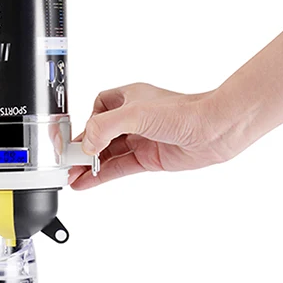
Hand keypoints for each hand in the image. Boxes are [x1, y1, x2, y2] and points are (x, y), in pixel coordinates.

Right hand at [68, 83, 231, 189]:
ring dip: (89, 167)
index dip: (85, 125)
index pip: (96, 110)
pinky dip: (101, 176)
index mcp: (128, 98)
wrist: (215, 130)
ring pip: (107, 154)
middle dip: (82, 151)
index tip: (73, 140)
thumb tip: (87, 146)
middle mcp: (133, 118)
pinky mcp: (148, 158)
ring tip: (72, 178)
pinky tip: (87, 183)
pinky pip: (118, 167)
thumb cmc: (183, 112)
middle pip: (99, 136)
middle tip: (67, 165)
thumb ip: (104, 127)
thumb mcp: (135, 113)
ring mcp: (141, 139)